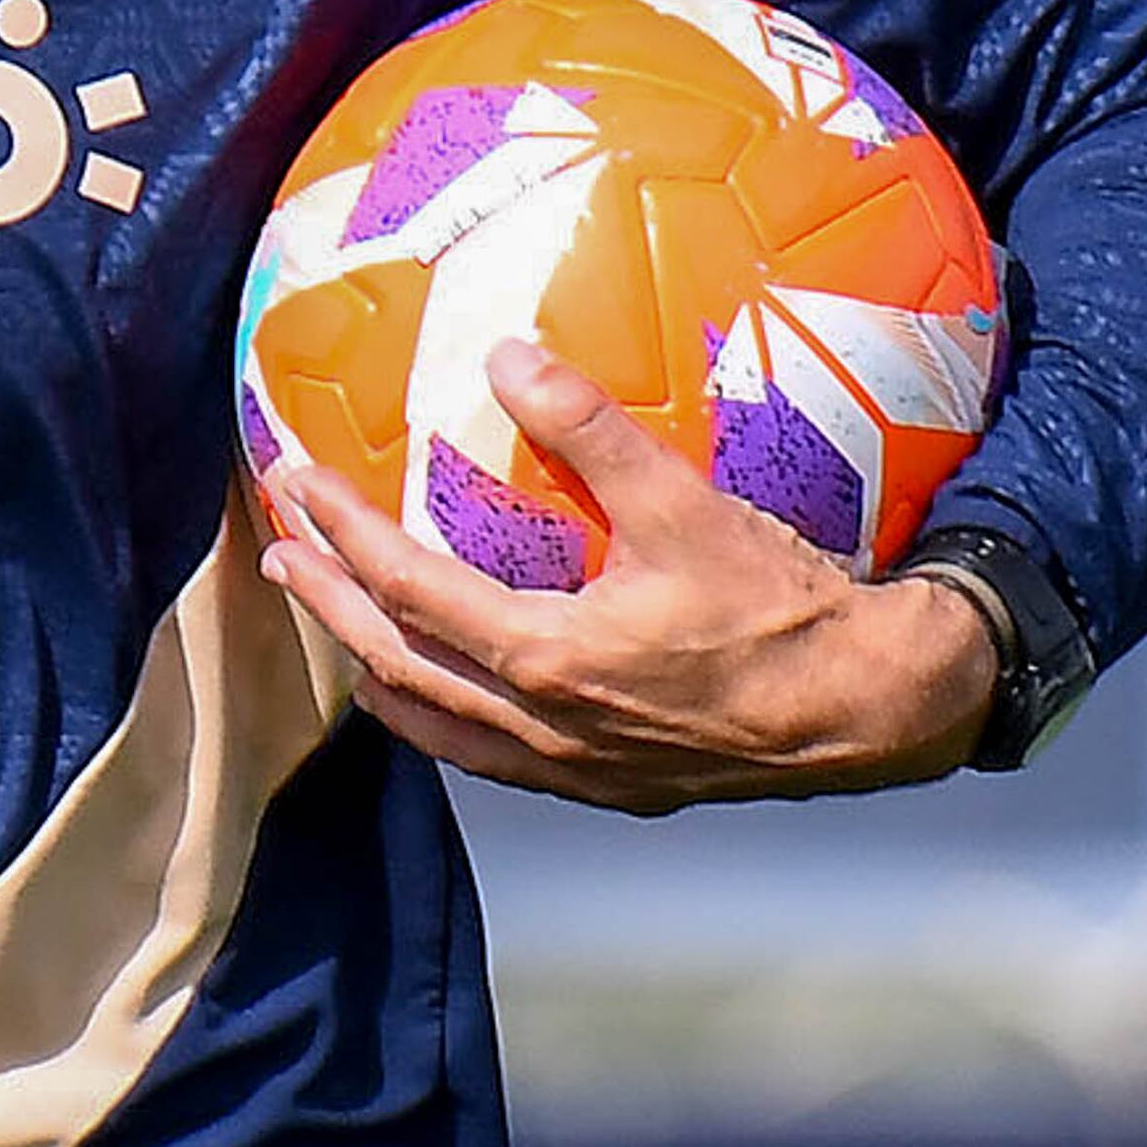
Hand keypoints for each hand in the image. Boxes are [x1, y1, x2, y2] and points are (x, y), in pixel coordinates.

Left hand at [259, 337, 995, 812]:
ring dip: (376, 671)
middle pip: (394, 665)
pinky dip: (442, 719)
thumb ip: (590, 432)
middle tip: (279, 554)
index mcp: (545, 658)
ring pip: (435, 727)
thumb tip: (506, 358)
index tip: (293, 484)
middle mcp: (540, 728)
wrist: (867, 712)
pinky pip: (490, 759)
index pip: (404, 590)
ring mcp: (569, 770)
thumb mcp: (685, 505)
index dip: (339, 533)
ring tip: (338, 632)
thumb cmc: (782, 610)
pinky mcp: (606, 788)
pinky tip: (443, 692)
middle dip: (327, 605)